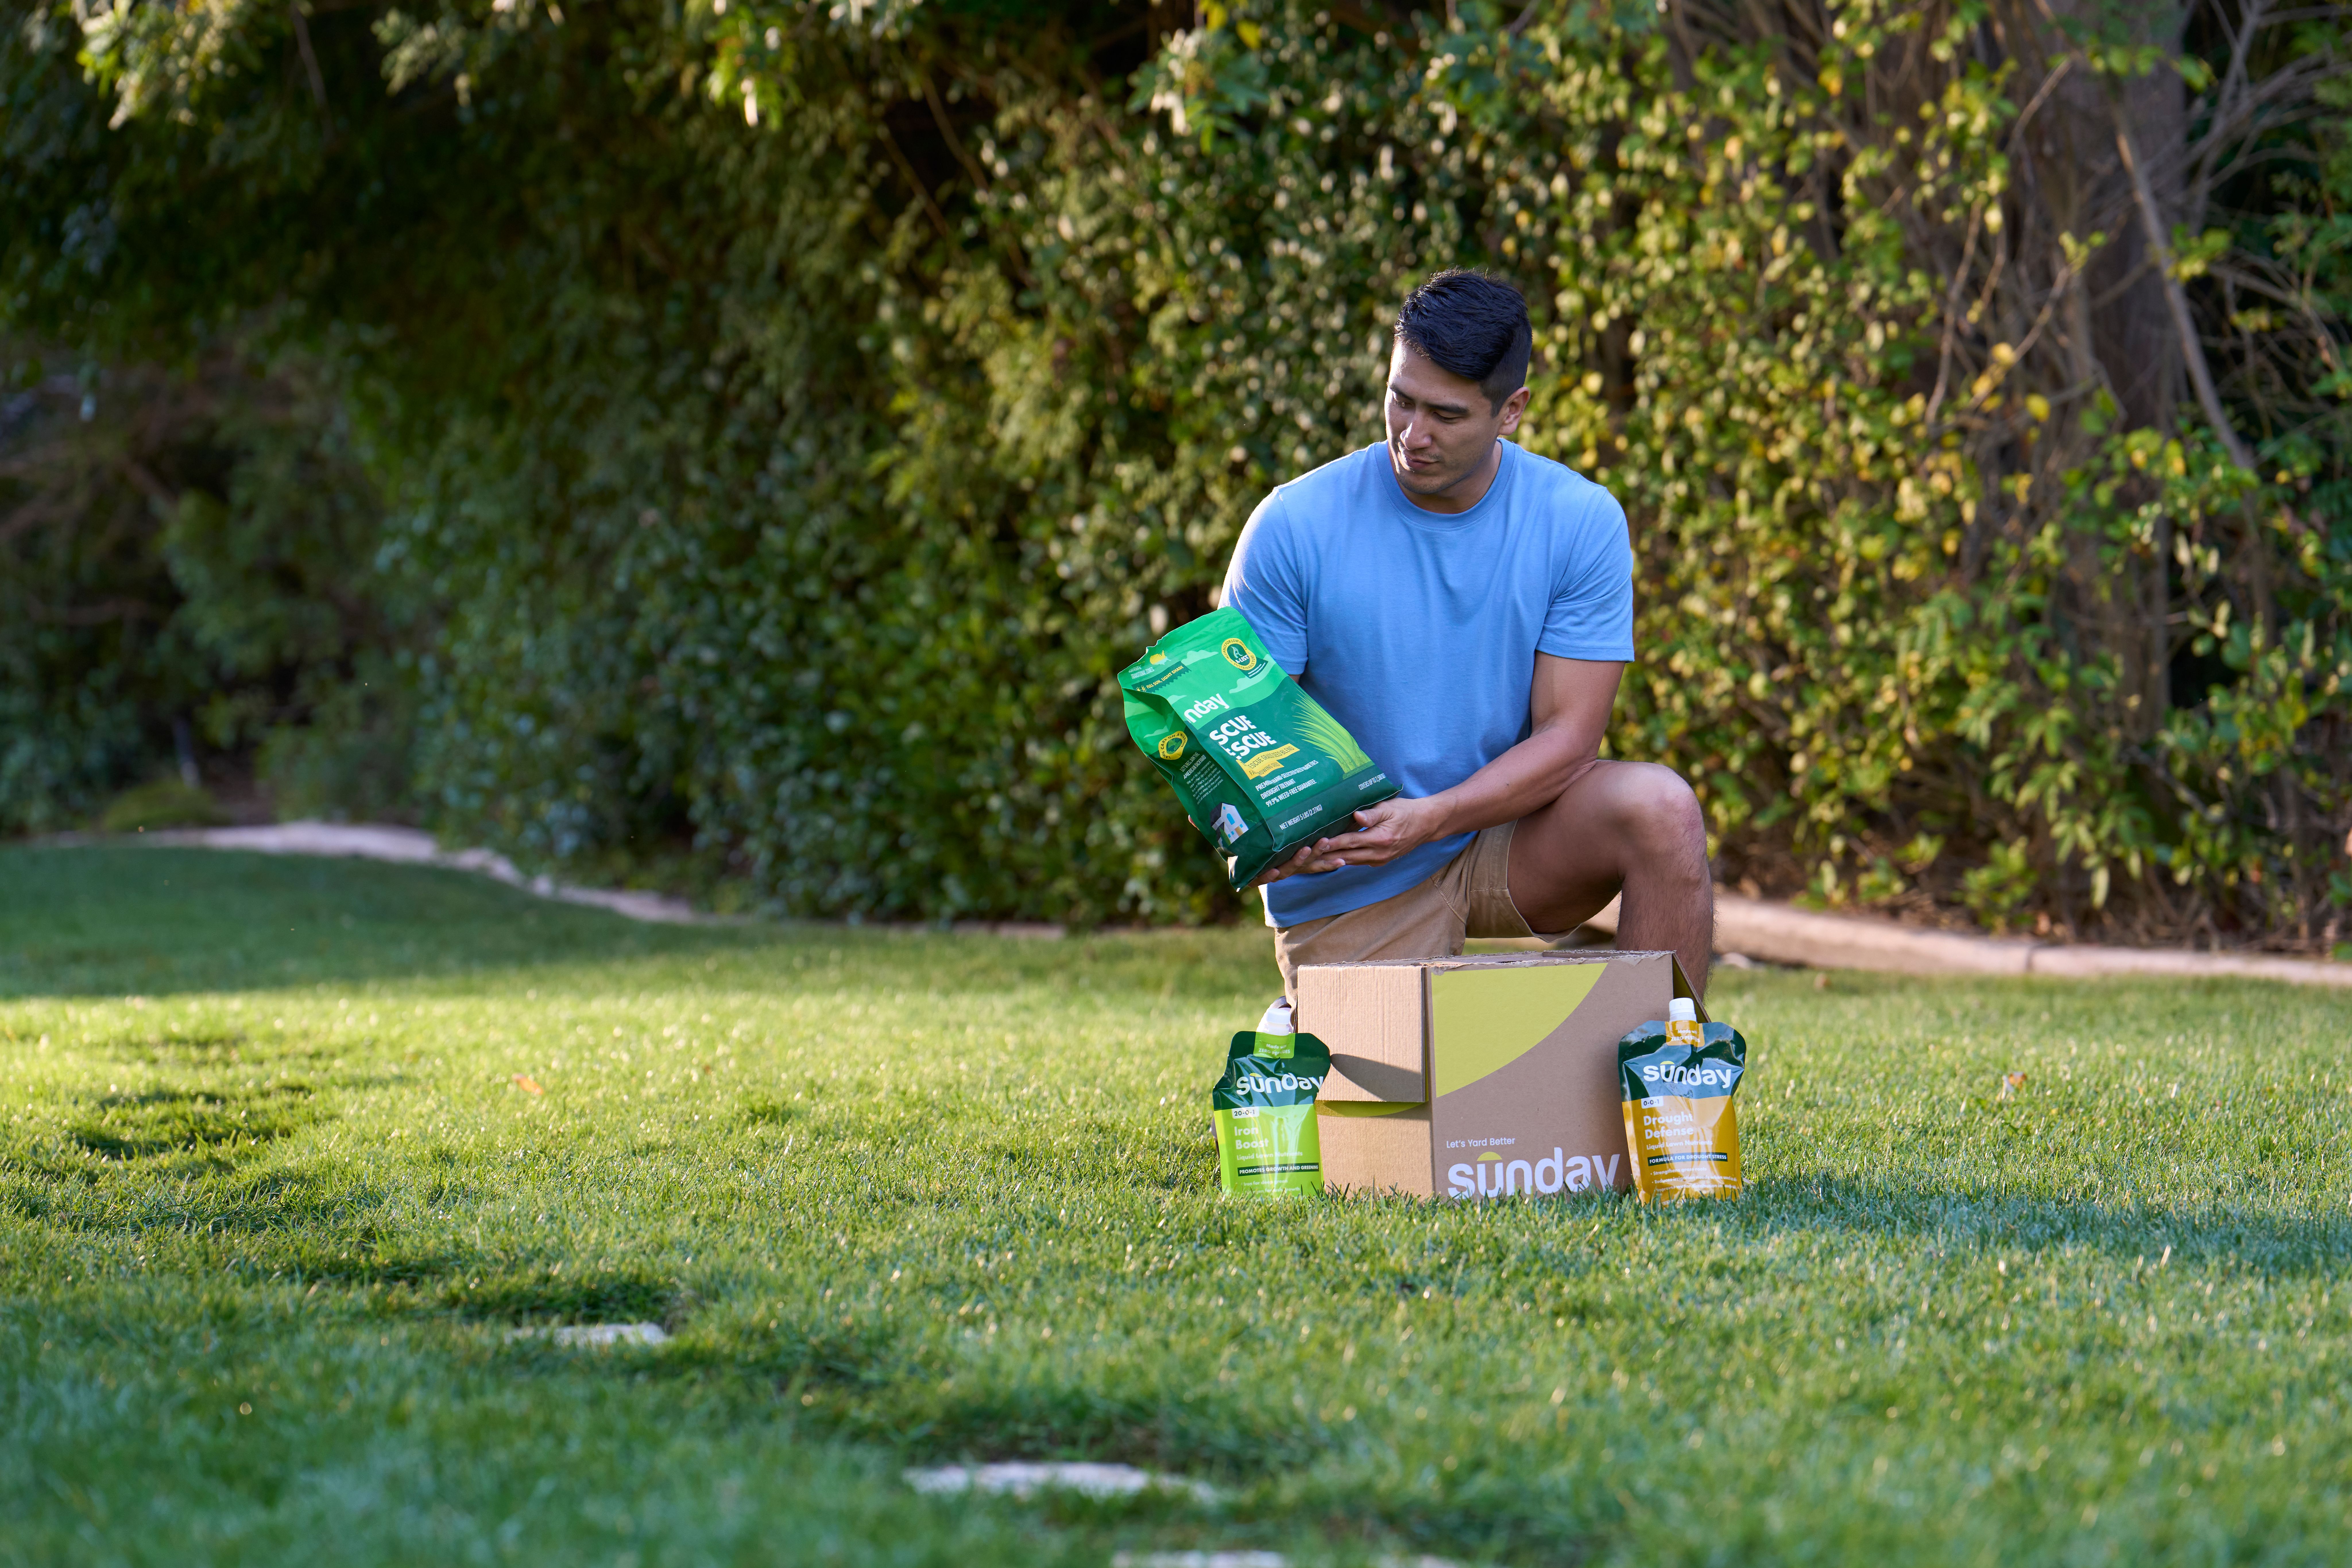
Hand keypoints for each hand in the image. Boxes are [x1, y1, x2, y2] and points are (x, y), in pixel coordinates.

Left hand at [1249, 796, 1452, 886]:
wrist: (1427, 824)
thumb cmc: (1407, 811)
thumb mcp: (1390, 807)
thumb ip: (1372, 813)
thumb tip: (1356, 816)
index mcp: (1380, 839)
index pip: (1350, 842)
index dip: (1332, 843)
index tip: (1315, 842)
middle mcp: (1379, 854)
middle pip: (1346, 857)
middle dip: (1325, 856)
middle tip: (1305, 855)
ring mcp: (1380, 860)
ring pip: (1350, 862)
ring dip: (1332, 861)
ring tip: (1311, 859)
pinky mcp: (1381, 861)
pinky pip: (1358, 863)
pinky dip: (1344, 861)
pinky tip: (1330, 858)